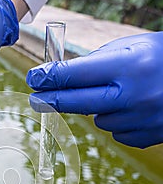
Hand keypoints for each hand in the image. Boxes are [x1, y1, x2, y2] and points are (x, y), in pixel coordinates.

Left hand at [27, 32, 162, 147]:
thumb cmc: (162, 57)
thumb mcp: (133, 46)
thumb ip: (98, 62)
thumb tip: (63, 78)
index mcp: (129, 65)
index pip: (76, 74)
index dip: (49, 77)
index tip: (33, 78)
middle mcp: (134, 95)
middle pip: (78, 103)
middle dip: (53, 100)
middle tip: (35, 99)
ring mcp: (141, 120)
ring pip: (98, 120)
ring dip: (99, 108)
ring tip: (122, 93)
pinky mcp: (147, 136)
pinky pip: (117, 133)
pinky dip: (118, 121)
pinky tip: (134, 108)